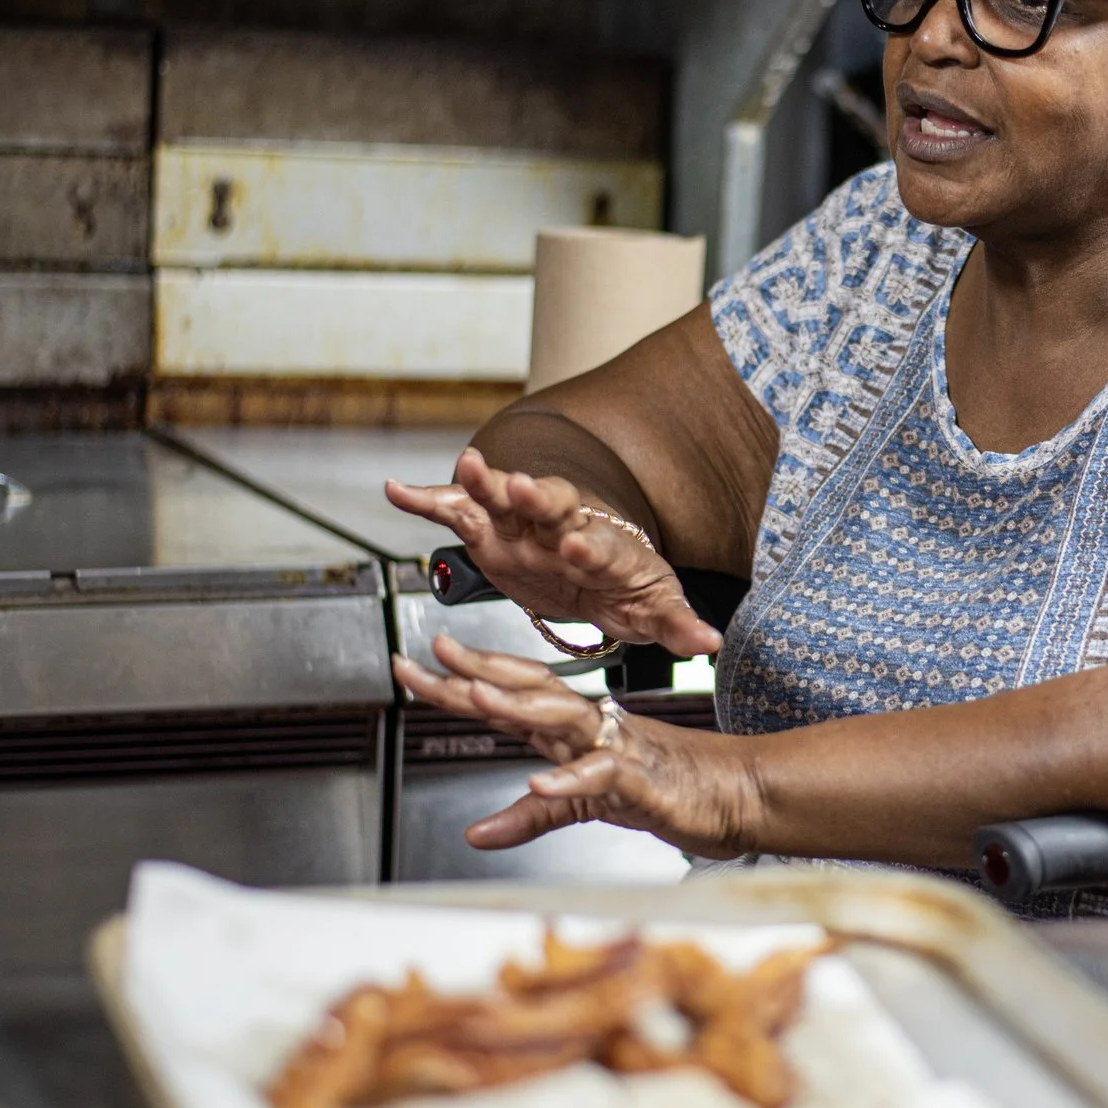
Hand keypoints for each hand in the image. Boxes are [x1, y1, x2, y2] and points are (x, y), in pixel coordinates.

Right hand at [386, 447, 720, 656]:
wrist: (596, 564)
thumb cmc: (626, 582)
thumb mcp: (656, 608)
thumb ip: (677, 625)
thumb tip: (709, 641)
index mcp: (606, 548)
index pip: (599, 543)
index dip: (589, 545)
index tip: (579, 547)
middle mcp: (563, 527)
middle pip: (550, 505)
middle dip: (534, 495)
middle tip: (517, 484)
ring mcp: (524, 524)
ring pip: (502, 497)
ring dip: (484, 482)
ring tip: (466, 466)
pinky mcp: (491, 530)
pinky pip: (456, 510)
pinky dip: (428, 500)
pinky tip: (398, 492)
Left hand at [393, 636, 765, 859]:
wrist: (738, 793)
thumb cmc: (669, 789)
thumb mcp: (585, 805)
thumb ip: (531, 816)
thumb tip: (475, 834)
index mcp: (575, 729)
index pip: (510, 695)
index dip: (461, 679)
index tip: (414, 664)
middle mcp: (591, 727)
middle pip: (527, 691)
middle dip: (477, 672)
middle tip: (434, 651)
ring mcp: (617, 747)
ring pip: (563, 718)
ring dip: (519, 706)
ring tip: (476, 696)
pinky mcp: (641, 779)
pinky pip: (602, 775)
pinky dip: (571, 778)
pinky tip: (541, 780)